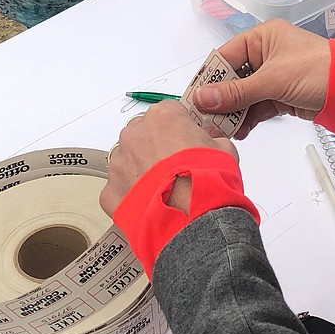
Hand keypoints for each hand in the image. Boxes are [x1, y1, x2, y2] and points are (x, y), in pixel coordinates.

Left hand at [100, 100, 236, 216]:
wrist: (190, 220)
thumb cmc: (205, 184)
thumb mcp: (224, 150)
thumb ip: (212, 138)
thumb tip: (211, 139)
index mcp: (162, 117)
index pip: (168, 113)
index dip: (179, 129)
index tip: (185, 142)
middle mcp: (135, 135)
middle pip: (143, 133)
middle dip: (156, 147)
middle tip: (174, 168)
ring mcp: (119, 162)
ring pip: (128, 160)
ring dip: (142, 170)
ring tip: (162, 188)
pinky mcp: (110, 190)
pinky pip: (119, 188)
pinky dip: (131, 194)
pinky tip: (150, 203)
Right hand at [191, 20, 332, 136]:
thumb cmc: (315, 71)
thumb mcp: (272, 80)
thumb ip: (236, 92)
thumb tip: (201, 99)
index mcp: (262, 38)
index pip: (225, 56)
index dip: (209, 78)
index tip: (193, 100)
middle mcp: (265, 54)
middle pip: (233, 78)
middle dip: (220, 100)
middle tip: (205, 120)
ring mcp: (274, 76)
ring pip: (244, 95)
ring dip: (233, 113)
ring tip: (220, 131)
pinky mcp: (282, 95)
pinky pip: (258, 106)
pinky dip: (248, 119)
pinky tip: (239, 131)